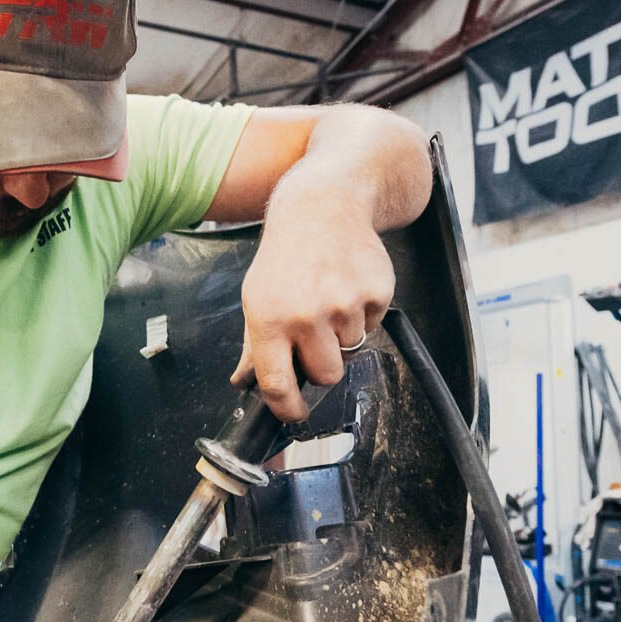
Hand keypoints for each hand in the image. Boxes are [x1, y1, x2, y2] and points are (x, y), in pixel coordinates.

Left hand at [232, 198, 394, 421]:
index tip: (294, 413)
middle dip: (322, 367)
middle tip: (314, 339)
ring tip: (329, 300)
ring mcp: (345, 303)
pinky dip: (362, 315)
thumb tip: (244, 382)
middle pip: (325, 376)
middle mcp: (307, 314)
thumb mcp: (255, 297)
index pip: (277, 385)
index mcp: (269, 320)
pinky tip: (347, 288)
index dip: (288, 409)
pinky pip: (373, 326)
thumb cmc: (285, 257)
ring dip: (342, 336)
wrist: (322, 208)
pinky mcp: (376, 293)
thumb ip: (253, 345)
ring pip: (352, 351)